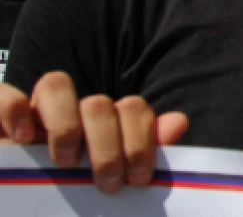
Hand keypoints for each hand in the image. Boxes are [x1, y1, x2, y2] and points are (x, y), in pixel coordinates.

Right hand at [0, 73, 188, 192]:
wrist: (19, 206)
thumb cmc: (66, 193)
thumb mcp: (109, 178)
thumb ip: (143, 152)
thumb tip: (178, 122)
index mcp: (101, 125)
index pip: (132, 108)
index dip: (142, 139)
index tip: (138, 178)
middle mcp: (70, 112)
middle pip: (98, 103)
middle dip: (109, 146)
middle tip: (107, 182)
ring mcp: (33, 113)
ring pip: (56, 84)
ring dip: (66, 125)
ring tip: (65, 162)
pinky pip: (4, 96)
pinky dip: (13, 111)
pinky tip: (23, 138)